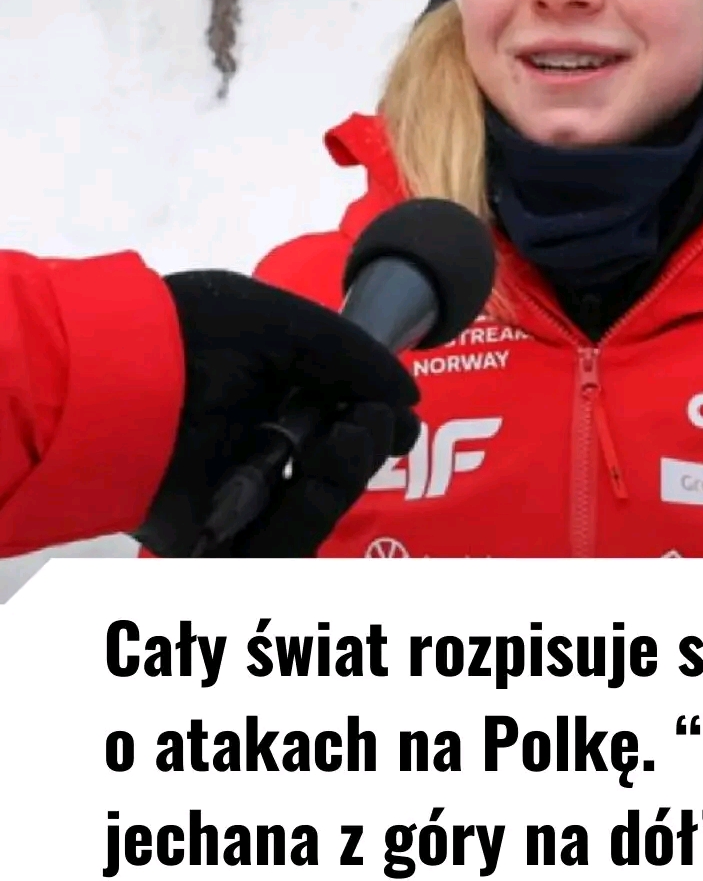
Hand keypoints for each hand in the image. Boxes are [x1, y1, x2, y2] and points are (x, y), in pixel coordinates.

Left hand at [134, 271, 418, 556]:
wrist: (115, 377)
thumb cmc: (194, 335)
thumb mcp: (281, 323)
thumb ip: (352, 355)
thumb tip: (408, 399)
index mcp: (274, 401)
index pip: (346, 427)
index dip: (378, 427)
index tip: (394, 418)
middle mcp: (259, 451)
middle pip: (337, 477)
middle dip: (362, 455)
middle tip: (355, 431)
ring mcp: (237, 498)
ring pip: (312, 519)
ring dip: (336, 489)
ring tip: (328, 452)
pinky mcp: (213, 540)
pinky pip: (270, 557)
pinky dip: (294, 533)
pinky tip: (300, 491)